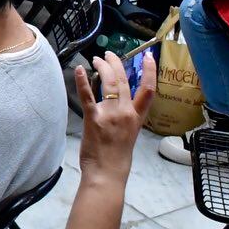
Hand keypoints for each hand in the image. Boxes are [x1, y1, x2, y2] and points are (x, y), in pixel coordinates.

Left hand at [73, 53, 154, 182]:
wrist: (107, 174)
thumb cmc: (117, 159)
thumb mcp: (130, 135)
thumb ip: (127, 119)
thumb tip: (119, 106)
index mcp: (137, 118)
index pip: (149, 89)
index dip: (150, 71)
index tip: (147, 56)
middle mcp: (126, 113)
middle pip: (123, 81)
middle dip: (116, 64)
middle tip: (108, 54)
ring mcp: (110, 115)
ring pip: (109, 83)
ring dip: (103, 68)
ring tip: (96, 59)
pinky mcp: (93, 119)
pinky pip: (88, 96)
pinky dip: (82, 81)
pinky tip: (78, 69)